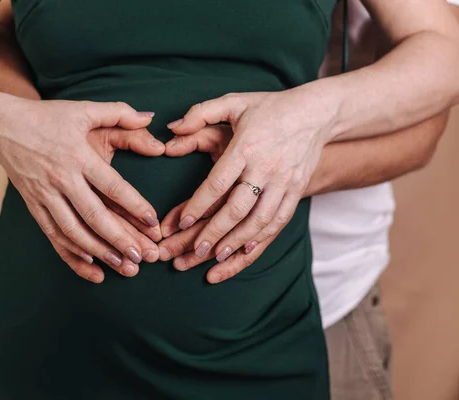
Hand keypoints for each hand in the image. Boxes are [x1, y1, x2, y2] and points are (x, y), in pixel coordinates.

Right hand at [0, 98, 164, 282]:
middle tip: (142, 257)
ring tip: (121, 266)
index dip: (134, 205)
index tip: (153, 223)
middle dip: (119, 239)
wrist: (1, 126)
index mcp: (78, 155)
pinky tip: (89, 265)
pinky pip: (52, 234)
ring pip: (73, 230)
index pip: (112, 185)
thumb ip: (118, 112)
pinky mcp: (33, 205)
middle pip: (94, 215)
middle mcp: (62, 178)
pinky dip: (70, 252)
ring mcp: (45, 194)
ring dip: (98, 251)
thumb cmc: (47, 116)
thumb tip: (150, 117)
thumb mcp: (83, 109)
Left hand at [164, 90, 332, 282]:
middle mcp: (266, 167)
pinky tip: (245, 252)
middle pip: (238, 208)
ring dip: (237, 242)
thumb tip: (172, 128)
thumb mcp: (233, 101)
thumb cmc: (268, 107)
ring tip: (216, 257)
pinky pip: (279, 221)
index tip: (182, 222)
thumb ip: (200, 113)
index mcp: (246, 146)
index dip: (198, 205)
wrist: (316, 112)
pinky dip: (262, 239)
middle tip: (195, 250)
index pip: (218, 183)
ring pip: (259, 220)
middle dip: (215, 233)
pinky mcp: (297, 191)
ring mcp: (284, 182)